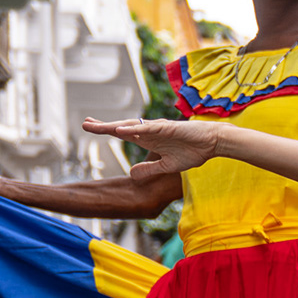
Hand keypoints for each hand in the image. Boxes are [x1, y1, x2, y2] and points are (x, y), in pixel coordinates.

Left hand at [82, 117, 222, 179]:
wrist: (212, 143)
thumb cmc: (192, 151)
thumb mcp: (166, 166)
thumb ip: (148, 169)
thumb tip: (131, 174)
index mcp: (148, 139)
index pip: (122, 133)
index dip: (106, 130)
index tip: (90, 128)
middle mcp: (149, 131)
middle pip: (121, 127)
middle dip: (102, 126)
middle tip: (84, 124)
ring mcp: (157, 129)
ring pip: (131, 126)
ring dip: (113, 126)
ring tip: (95, 126)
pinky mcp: (167, 128)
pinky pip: (147, 128)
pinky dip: (133, 129)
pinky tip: (119, 130)